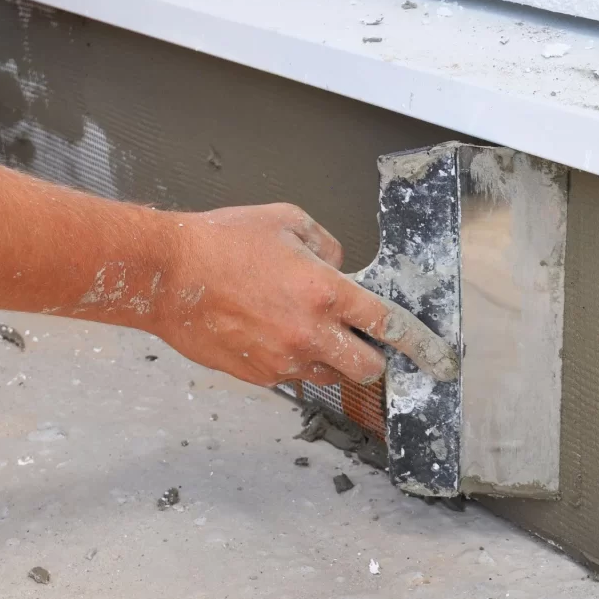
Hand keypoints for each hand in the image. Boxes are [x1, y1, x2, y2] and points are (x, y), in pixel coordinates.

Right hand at [152, 203, 457, 389]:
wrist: (164, 276)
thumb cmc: (220, 243)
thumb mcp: (286, 222)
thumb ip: (326, 245)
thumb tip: (339, 267)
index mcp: (325, 292)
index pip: (387, 325)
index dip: (417, 342)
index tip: (434, 356)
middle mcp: (310, 333)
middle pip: (367, 369)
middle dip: (372, 358)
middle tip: (361, 342)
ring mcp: (283, 360)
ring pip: (329, 377)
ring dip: (331, 361)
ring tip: (305, 332)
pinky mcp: (258, 376)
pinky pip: (292, 376)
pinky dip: (293, 362)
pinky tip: (271, 334)